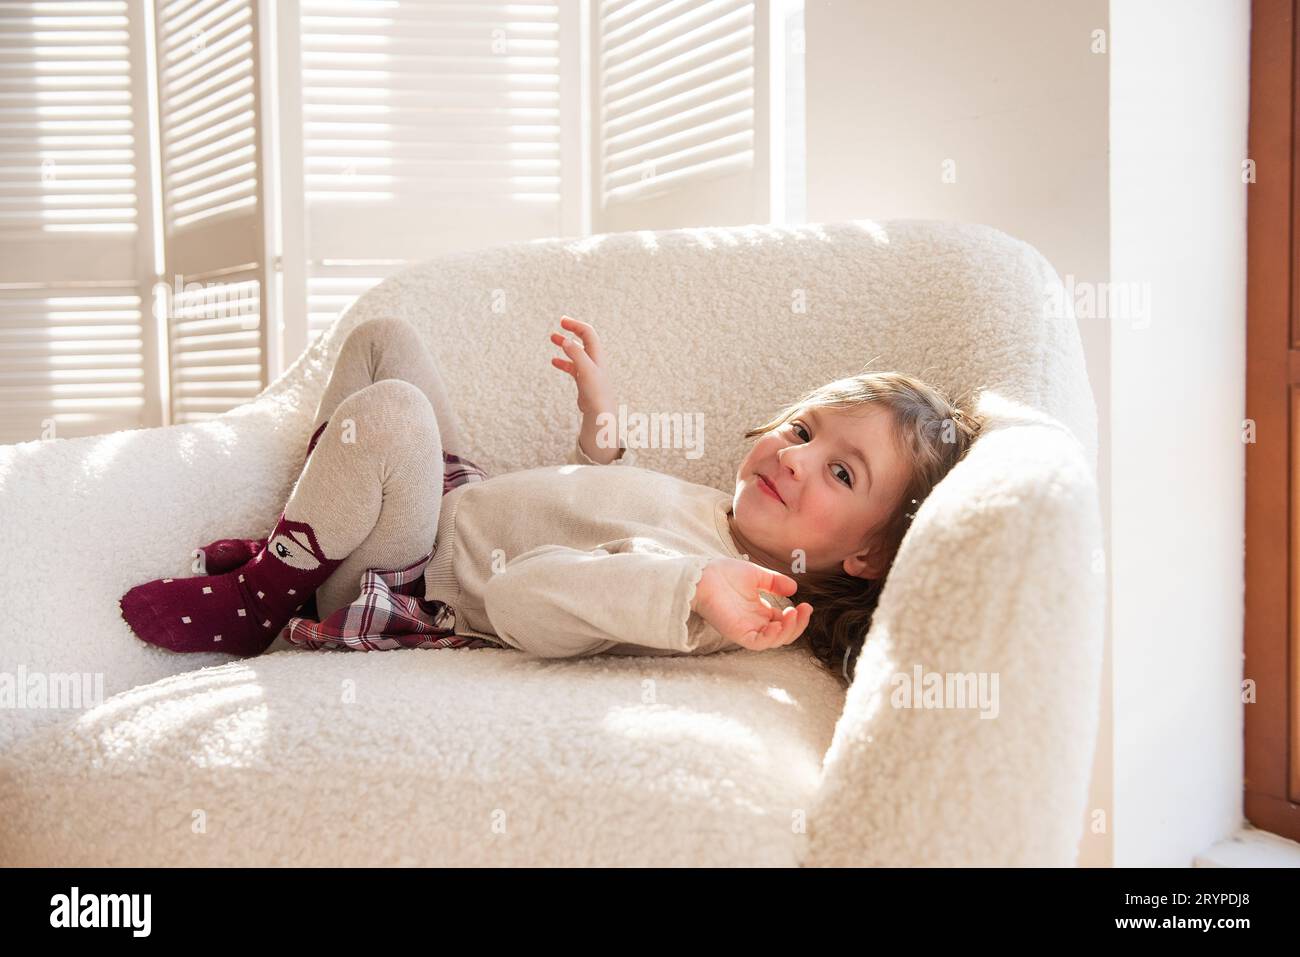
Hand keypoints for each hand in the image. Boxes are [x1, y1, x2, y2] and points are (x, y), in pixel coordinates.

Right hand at [549, 315, 614, 418]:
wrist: (600, 412)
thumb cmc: (596, 392)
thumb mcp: (586, 370)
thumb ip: (576, 354)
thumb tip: (565, 340)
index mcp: (596, 355)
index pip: (587, 333)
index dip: (575, 325)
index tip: (562, 321)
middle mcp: (594, 360)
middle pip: (583, 339)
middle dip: (572, 329)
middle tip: (560, 323)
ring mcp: (588, 370)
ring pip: (576, 352)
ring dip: (565, 344)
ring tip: (552, 337)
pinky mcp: (583, 380)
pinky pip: (572, 366)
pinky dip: (563, 361)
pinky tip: (553, 362)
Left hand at [690, 558, 812, 651]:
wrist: (702, 574)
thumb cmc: (724, 574)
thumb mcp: (757, 575)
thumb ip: (775, 582)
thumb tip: (794, 588)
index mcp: (760, 611)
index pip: (785, 622)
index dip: (798, 617)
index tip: (806, 604)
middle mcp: (756, 622)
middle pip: (784, 634)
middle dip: (798, 624)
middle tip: (804, 609)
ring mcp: (747, 629)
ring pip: (774, 641)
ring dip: (788, 630)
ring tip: (793, 614)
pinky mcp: (737, 633)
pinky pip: (758, 643)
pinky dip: (771, 637)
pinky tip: (778, 624)